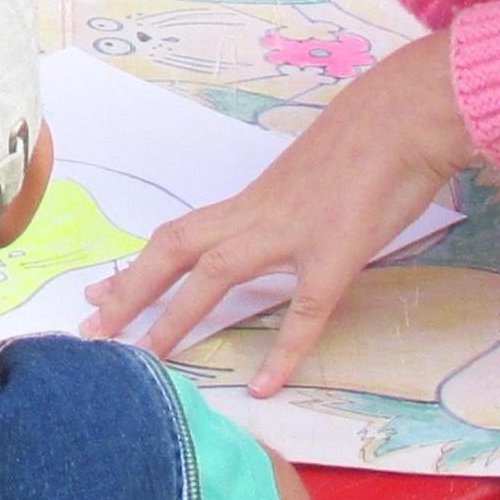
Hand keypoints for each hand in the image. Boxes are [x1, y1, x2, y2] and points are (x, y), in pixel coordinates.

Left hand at [80, 31, 480, 396]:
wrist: (407, 112)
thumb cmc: (369, 138)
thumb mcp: (311, 179)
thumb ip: (285, 207)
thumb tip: (270, 230)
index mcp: (252, 201)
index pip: (180, 233)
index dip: (138, 265)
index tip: (99, 290)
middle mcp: (259, 215)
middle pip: (176, 247)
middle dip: (131, 288)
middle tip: (92, 326)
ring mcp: (295, 232)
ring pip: (217, 272)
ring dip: (177, 315)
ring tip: (146, 358)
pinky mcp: (338, 251)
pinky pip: (306, 308)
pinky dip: (284, 350)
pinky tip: (265, 386)